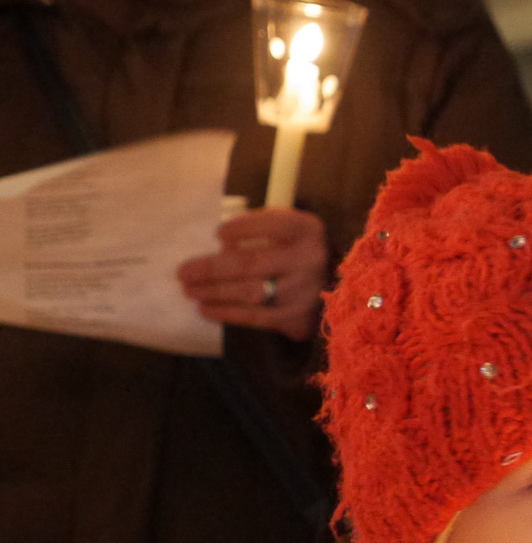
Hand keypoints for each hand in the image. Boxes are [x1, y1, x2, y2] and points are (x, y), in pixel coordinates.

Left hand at [178, 208, 328, 340]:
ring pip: (251, 293)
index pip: (273, 224)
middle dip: (213, 269)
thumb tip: (216, 242)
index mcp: (306, 231)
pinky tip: (206, 309)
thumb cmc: (298, 253)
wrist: (337, 288)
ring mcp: (305, 293)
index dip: (243, 228)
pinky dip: (228, 313)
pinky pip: (256, 317)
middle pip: (253, 264)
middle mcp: (309, 261)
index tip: (217, 234)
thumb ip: (260, 229)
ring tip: (190, 290)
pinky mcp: (298, 318)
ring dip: (215, 293)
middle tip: (183, 272)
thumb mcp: (288, 231)